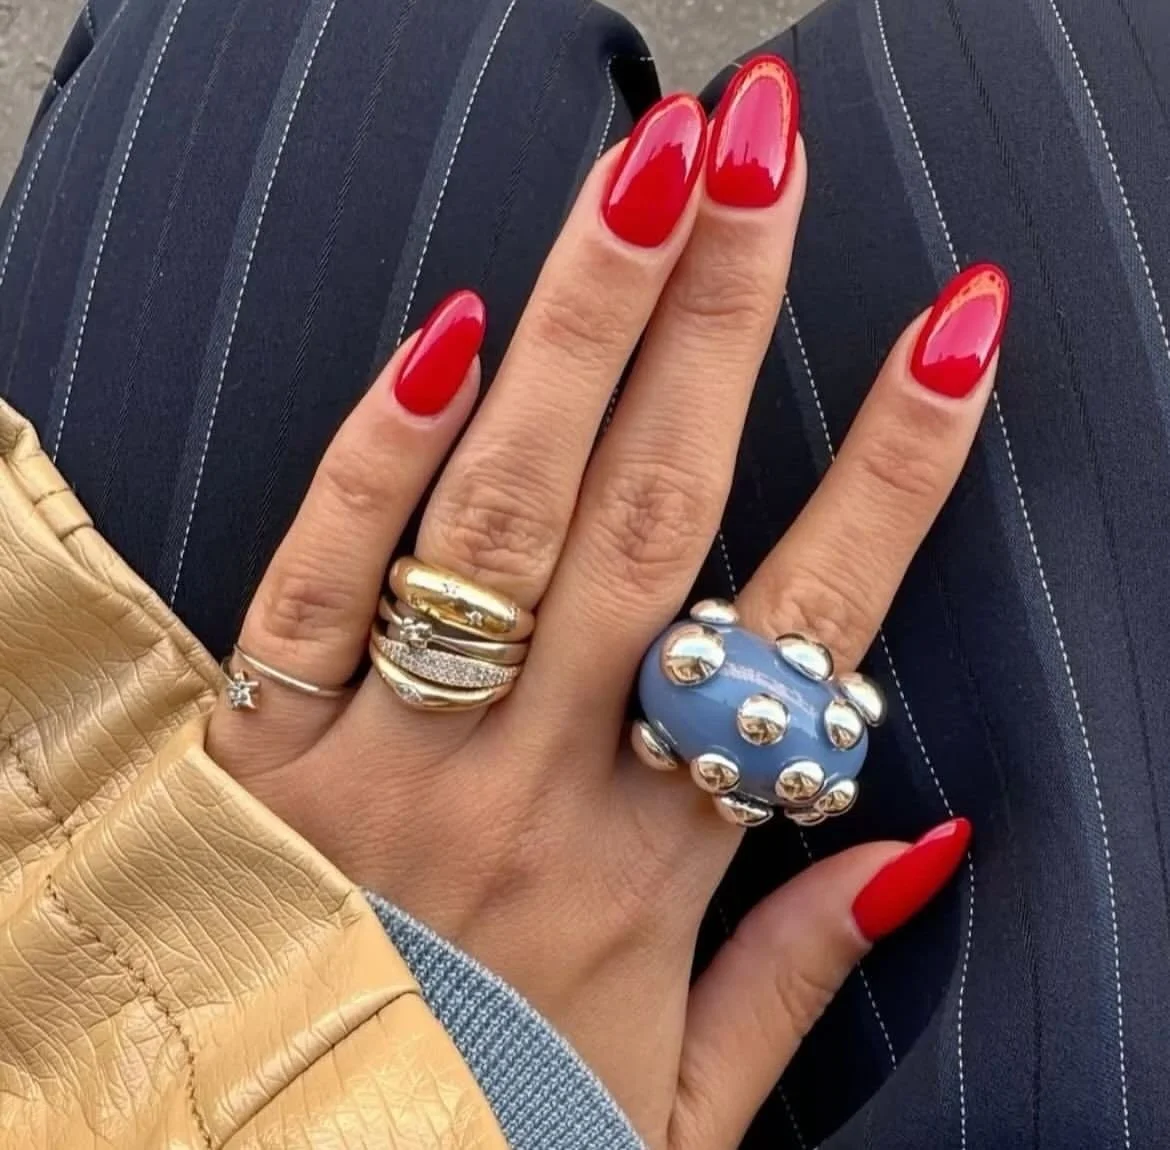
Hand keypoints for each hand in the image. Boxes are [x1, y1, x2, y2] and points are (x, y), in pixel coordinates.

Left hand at [208, 58, 1003, 1147]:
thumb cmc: (484, 1132)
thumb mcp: (675, 1101)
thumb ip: (797, 974)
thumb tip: (928, 847)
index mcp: (653, 870)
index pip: (811, 621)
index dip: (897, 462)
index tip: (960, 323)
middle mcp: (535, 791)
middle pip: (657, 513)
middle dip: (723, 318)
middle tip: (762, 159)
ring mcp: (389, 765)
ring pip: (504, 519)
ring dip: (577, 338)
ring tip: (637, 184)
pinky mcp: (256, 756)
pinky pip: (318, 586)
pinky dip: (380, 459)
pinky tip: (444, 338)